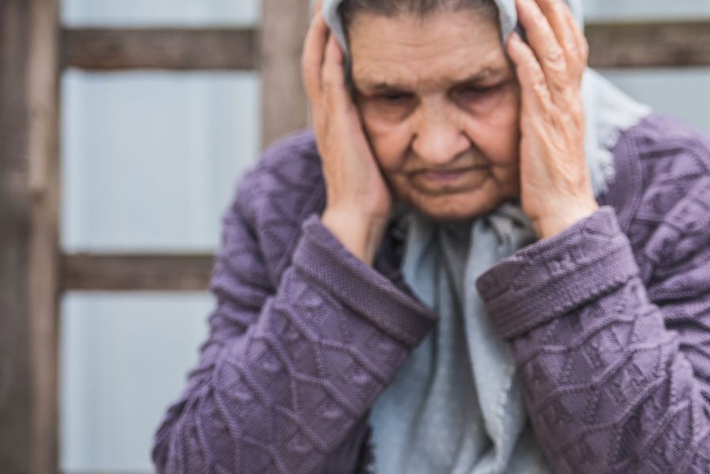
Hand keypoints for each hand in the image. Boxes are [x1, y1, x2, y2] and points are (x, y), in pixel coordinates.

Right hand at [302, 0, 391, 263]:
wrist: (356, 216)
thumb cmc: (369, 188)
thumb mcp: (372, 147)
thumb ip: (373, 125)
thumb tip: (396, 109)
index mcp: (331, 114)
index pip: (323, 63)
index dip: (325, 35)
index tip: (332, 9)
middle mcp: (324, 110)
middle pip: (313, 53)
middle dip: (318, 22)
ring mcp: (328, 116)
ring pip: (317, 60)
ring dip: (320, 28)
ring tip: (324, 2)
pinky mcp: (339, 124)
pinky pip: (331, 81)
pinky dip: (330, 54)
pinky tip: (335, 32)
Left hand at [507, 0, 597, 238]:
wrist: (564, 208)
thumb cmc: (552, 175)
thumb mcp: (550, 132)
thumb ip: (544, 104)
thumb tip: (529, 79)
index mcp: (572, 99)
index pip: (573, 47)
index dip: (562, 17)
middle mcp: (570, 99)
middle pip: (568, 42)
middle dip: (553, 8)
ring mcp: (559, 112)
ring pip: (554, 57)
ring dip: (538, 25)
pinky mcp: (543, 127)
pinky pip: (536, 88)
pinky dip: (526, 62)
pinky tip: (513, 42)